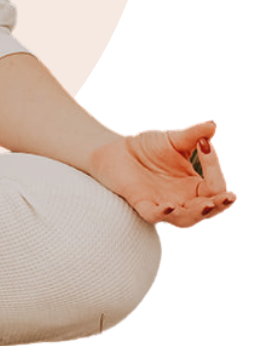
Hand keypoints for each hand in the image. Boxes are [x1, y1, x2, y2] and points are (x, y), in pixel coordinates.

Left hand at [87, 121, 237, 231]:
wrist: (116, 150)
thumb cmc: (148, 148)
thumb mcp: (173, 140)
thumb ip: (193, 135)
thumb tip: (212, 127)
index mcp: (194, 186)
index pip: (215, 186)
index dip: (213, 168)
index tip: (205, 145)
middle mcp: (183, 200)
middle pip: (208, 210)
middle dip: (220, 205)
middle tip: (228, 196)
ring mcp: (163, 204)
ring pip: (186, 218)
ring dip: (197, 213)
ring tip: (206, 204)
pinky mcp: (141, 203)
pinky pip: (153, 215)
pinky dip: (162, 213)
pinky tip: (169, 205)